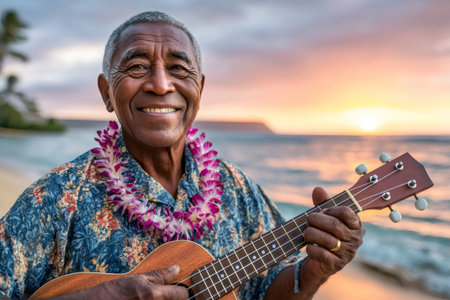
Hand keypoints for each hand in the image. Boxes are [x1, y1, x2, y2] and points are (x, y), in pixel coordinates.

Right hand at [54, 265, 187, 299]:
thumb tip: (177, 269)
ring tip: (151, 298)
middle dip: (173, 299)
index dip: (182, 291)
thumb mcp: (137, 279)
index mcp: (153, 295)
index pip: (182, 295)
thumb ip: (159, 275)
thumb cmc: (114, 292)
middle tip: (164, 294)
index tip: (179, 290)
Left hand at [302, 187, 363, 279]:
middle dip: (316, 220)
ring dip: (311, 234)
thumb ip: (323, 203)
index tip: (323, 210)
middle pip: (334, 225)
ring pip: (327, 240)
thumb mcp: (325, 217)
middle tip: (308, 220)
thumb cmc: (325, 233)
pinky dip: (311, 248)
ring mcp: (347, 254)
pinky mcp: (336, 265)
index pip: (346, 212)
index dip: (331, 209)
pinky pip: (322, 254)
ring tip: (306, 233)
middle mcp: (355, 239)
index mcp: (355, 224)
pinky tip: (309, 246)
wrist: (320, 261)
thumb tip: (318, 189)